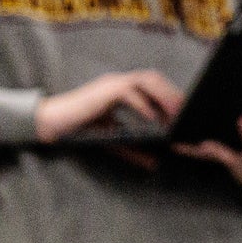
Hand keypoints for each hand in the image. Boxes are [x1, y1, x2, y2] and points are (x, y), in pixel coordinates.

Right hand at [35, 70, 181, 141]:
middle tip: (187, 111)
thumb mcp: (113, 141)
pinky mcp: (102, 92)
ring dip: (163, 95)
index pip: (153, 85)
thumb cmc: (81, 129)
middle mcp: (119, 82)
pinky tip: (153, 118)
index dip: (170, 96)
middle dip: (172, 93)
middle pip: (153, 78)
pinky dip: (142, 104)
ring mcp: (110, 84)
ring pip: (144, 80)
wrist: (54, 123)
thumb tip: (154, 164)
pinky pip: (127, 93)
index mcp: (122, 89)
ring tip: (176, 113)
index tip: (185, 111)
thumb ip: (134, 150)